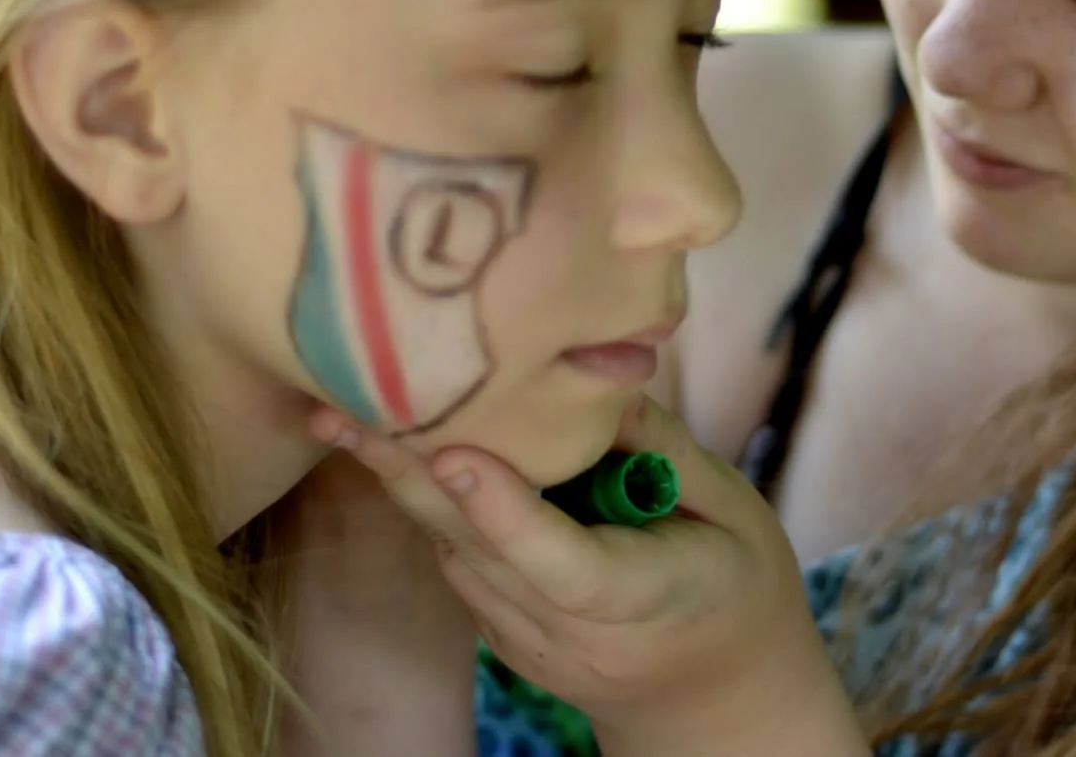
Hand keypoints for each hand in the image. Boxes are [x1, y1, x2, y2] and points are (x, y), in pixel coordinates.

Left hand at [311, 395, 869, 756]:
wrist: (717, 702)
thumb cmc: (737, 586)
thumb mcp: (733, 510)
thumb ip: (663, 448)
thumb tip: (596, 373)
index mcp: (644, 599)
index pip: (561, 563)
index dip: (505, 511)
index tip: (455, 454)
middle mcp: (571, 633)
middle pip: (477, 552)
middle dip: (408, 477)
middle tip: (341, 410)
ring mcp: (527, 644)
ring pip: (452, 554)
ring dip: (399, 485)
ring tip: (337, 412)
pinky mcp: (501, 633)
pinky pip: (457, 560)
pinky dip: (427, 506)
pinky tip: (386, 447)